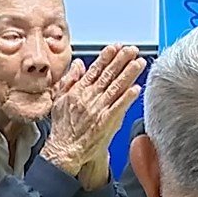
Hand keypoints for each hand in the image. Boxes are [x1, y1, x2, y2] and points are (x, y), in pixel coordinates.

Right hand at [41, 45, 145, 177]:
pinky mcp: (106, 122)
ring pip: (116, 87)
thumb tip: (78, 64)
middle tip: (132, 50)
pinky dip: (127, 97)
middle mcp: (89, 97)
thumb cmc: (62, 127)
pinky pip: (119, 107)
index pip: (95, 69)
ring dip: (128, 74)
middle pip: (108, 75)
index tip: (116, 47)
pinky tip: (136, 88)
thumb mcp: (59, 99)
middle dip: (121, 60)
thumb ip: (69, 80)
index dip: (106, 57)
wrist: (64, 149)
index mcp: (79, 90)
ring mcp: (99, 109)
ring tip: (139, 63)